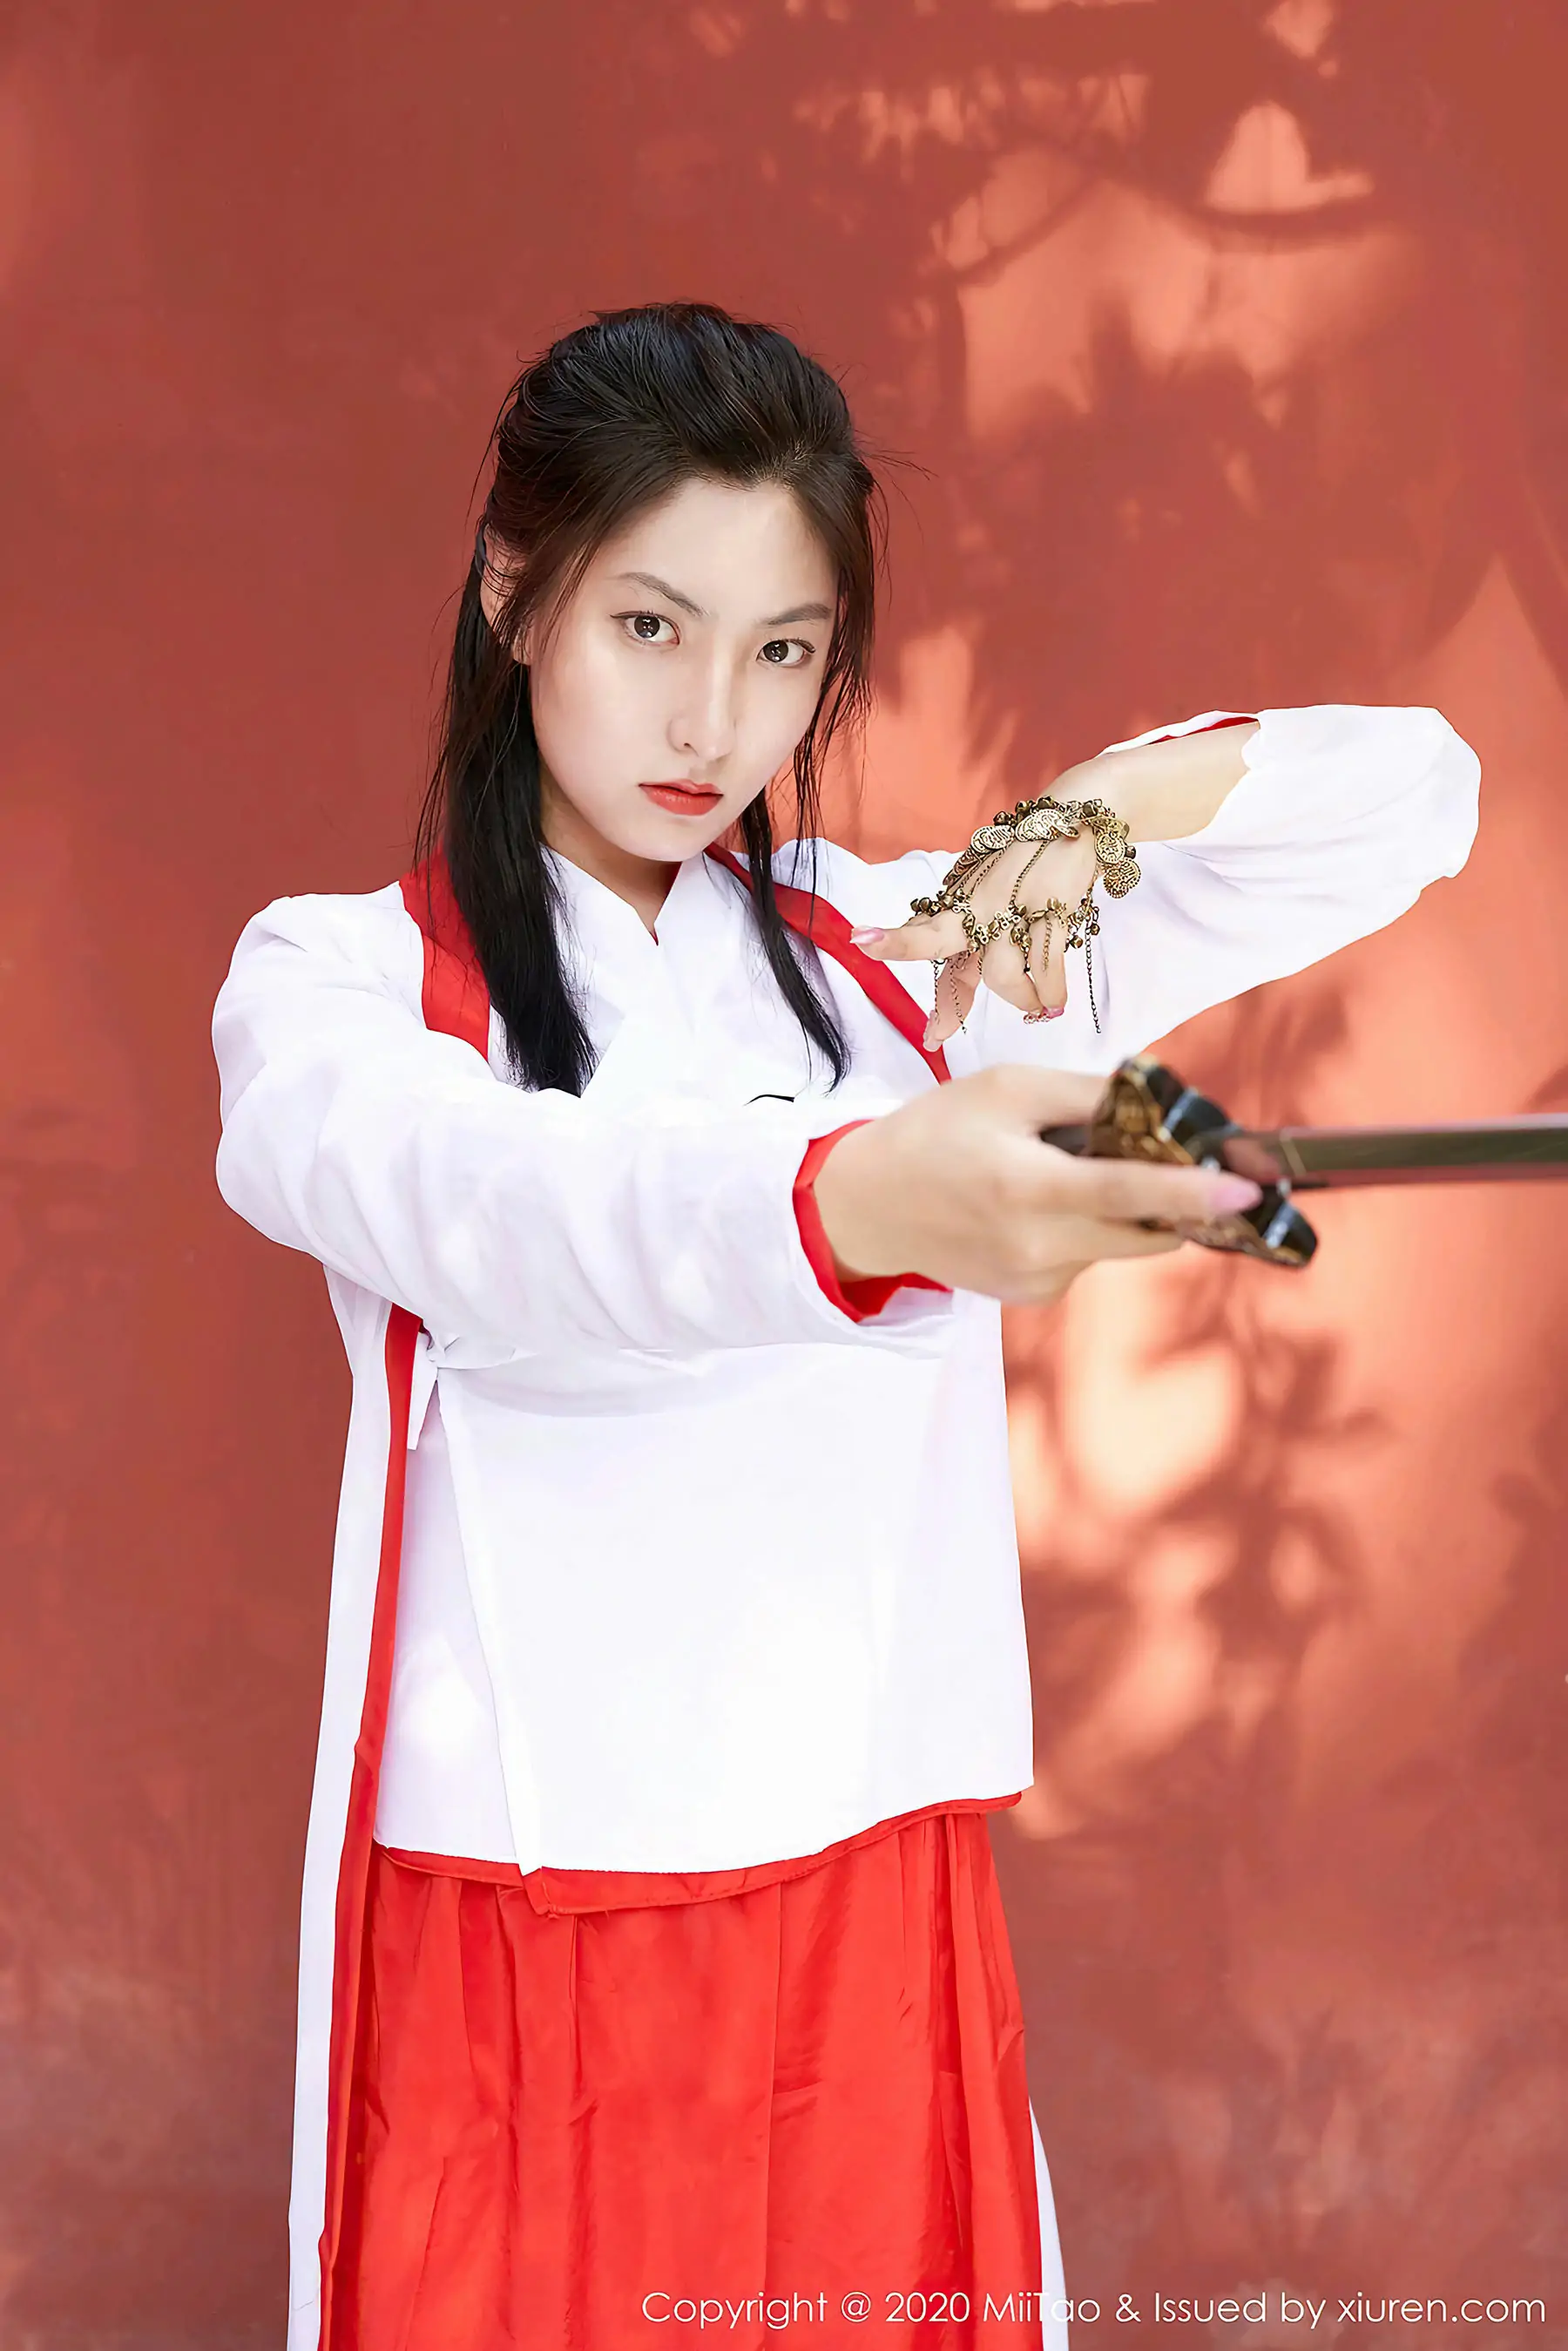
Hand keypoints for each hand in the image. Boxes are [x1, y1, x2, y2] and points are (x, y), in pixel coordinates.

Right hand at [810, 1065, 1262, 1306]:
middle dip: (1163, 1193)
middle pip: (1145, 1227)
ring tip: (1047, 1175)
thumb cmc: (937, 1133)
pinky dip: (1082, 1229)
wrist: (869, 1205)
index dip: (1193, 1191)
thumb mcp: (1008, 1089)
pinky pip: (1088, 1258)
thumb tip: (1163, 1102)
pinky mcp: (1032, 1297)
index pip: (1127, 1191)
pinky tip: (1030, 1209)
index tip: (1248, 1191)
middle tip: (1136, 1151)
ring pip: (1120, 1242)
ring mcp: (1035, 1280)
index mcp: (1026, 1186)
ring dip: (1113, 1208)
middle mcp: (1035, 1245)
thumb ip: (1089, 1095)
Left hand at [851, 827, 1099, 1048]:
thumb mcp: (992, 895)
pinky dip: (1051, 993)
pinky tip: (1055, 1004)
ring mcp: (1013, 906)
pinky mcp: (1051, 909)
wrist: (1075, 821)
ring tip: (1039, 1008)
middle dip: (906, 950)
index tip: (861, 940)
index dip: (892, 940)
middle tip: (915, 1013)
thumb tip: (956, 988)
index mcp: (962, 906)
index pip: (923, 929)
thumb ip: (972, 938)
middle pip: (936, 937)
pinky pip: (1046, 969)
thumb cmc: (1032, 867)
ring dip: (1022, 1001)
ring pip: (1002, 976)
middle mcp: (980, 907)